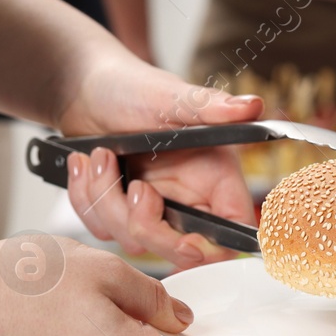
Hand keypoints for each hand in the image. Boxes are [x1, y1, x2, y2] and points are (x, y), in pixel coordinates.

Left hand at [59, 53, 262, 267]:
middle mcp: (188, 195)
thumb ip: (210, 106)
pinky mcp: (120, 210)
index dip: (215, 246)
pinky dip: (86, 200)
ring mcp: (152, 206)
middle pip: (180, 249)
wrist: (83, 88)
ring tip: (100, 157)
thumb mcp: (169, 97)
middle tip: (133, 187)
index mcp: (214, 174)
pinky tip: (85, 165)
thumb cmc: (131, 86)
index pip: (232, 228)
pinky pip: (103, 230)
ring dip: (107, 203)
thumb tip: (252, 105)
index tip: (186, 241)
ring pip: (134, 241)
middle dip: (147, 226)